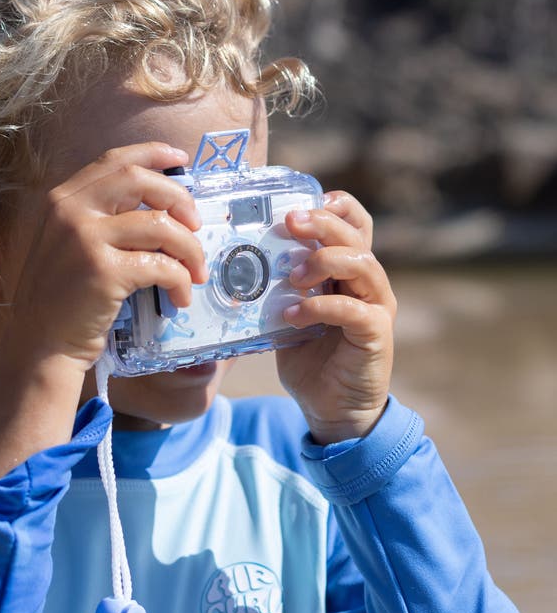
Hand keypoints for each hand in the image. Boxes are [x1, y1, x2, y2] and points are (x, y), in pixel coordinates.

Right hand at [7, 142, 208, 372]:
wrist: (41, 344)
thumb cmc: (62, 298)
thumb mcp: (68, 244)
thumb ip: (100, 218)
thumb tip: (162, 205)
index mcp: (62, 199)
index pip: (114, 161)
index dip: (153, 154)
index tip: (181, 159)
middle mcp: (70, 211)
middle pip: (139, 180)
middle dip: (178, 197)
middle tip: (196, 224)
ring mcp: (85, 239)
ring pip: (159, 225)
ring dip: (189, 248)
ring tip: (195, 272)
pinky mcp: (103, 271)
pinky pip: (160, 264)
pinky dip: (179, 280)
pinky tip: (180, 296)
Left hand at [275, 191, 396, 444]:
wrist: (331, 410)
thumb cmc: (310, 359)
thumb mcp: (288, 315)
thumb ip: (277, 289)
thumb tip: (235, 262)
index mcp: (348, 271)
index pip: (354, 223)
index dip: (336, 206)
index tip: (303, 202)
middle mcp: (368, 283)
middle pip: (356, 235)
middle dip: (322, 223)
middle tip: (290, 223)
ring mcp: (377, 307)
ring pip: (362, 264)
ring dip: (324, 261)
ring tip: (291, 276)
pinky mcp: (376, 334)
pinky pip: (353, 310)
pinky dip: (319, 307)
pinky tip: (292, 315)